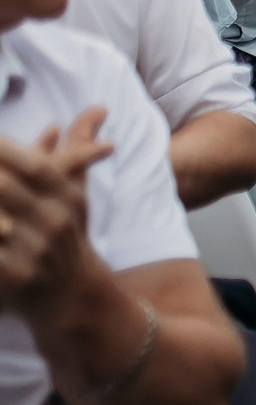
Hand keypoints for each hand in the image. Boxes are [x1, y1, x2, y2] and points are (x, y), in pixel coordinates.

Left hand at [0, 109, 114, 315]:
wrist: (71, 294)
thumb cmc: (67, 234)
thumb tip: (97, 109)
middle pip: (6, 187)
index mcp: (67, 198)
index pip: (35, 166)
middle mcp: (54, 223)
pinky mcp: (13, 278)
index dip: (5, 149)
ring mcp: (33, 253)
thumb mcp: (76, 193)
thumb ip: (78, 150)